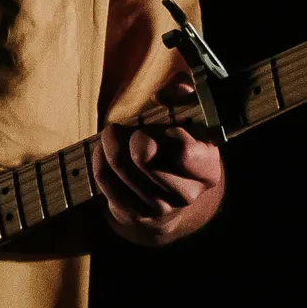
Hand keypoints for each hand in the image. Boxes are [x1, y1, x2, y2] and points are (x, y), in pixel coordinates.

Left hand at [96, 76, 225, 247]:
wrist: (170, 193)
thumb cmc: (178, 144)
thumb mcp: (190, 116)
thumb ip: (183, 94)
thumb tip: (167, 92)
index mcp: (207, 169)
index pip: (184, 152)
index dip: (169, 133)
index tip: (167, 127)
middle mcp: (187, 194)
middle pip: (144, 157)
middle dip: (131, 134)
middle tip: (132, 128)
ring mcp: (160, 208)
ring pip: (120, 167)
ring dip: (110, 143)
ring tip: (114, 133)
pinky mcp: (134, 214)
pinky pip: (105, 179)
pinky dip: (99, 158)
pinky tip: (104, 149)